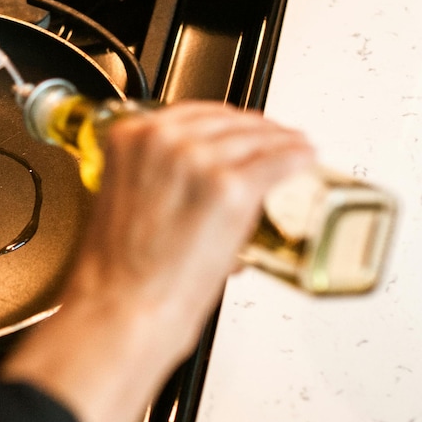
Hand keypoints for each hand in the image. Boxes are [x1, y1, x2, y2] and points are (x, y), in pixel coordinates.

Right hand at [0, 101, 313, 421]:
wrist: (121, 308)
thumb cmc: (117, 272)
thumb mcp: (121, 199)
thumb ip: (150, 176)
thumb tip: (186, 182)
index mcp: (131, 137)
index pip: (192, 112)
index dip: (224, 120)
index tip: (238, 128)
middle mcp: (166, 141)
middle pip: (228, 120)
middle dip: (254, 129)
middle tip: (272, 140)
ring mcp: (202, 162)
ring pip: (258, 137)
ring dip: (281, 141)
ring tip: (295, 150)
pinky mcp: (233, 189)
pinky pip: (280, 161)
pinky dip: (298, 158)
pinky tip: (305, 160)